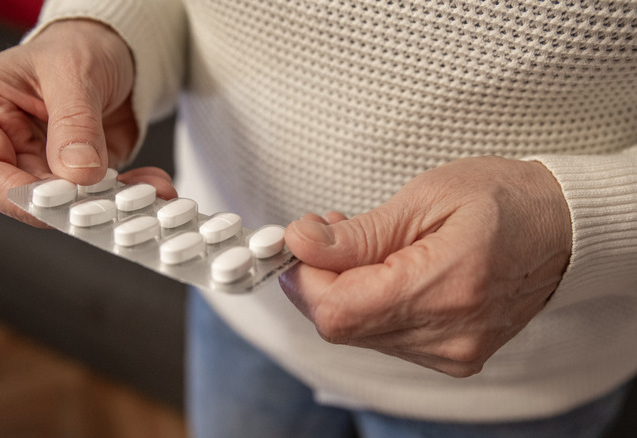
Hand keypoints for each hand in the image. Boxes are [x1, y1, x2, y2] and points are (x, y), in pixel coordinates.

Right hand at [0, 19, 174, 224]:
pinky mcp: (76, 174)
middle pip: (23, 196)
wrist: (114, 48)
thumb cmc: (77, 45)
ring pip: (66, 203)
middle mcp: (5, 143)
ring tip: (144, 197)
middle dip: (69, 204)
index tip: (56, 202)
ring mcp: (41, 162)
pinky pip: (99, 196)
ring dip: (108, 203)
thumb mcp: (74, 72)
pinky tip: (155, 185)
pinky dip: (129, 193)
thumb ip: (74, 123)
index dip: (14, 196)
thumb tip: (77, 173)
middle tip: (108, 205)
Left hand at [279, 156, 571, 376]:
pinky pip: (385, 338)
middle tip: (325, 236)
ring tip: (362, 247)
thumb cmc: (501, 199)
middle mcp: (449, 334)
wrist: (561, 228)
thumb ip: (358, 233)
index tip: (297, 242)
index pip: (339, 309)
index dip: (303, 279)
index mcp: (445, 286)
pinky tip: (383, 272)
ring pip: (359, 335)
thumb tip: (300, 243)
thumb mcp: (425, 197)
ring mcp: (453, 352)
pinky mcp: (454, 357)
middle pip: (343, 327)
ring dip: (343, 292)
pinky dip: (369, 306)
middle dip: (317, 282)